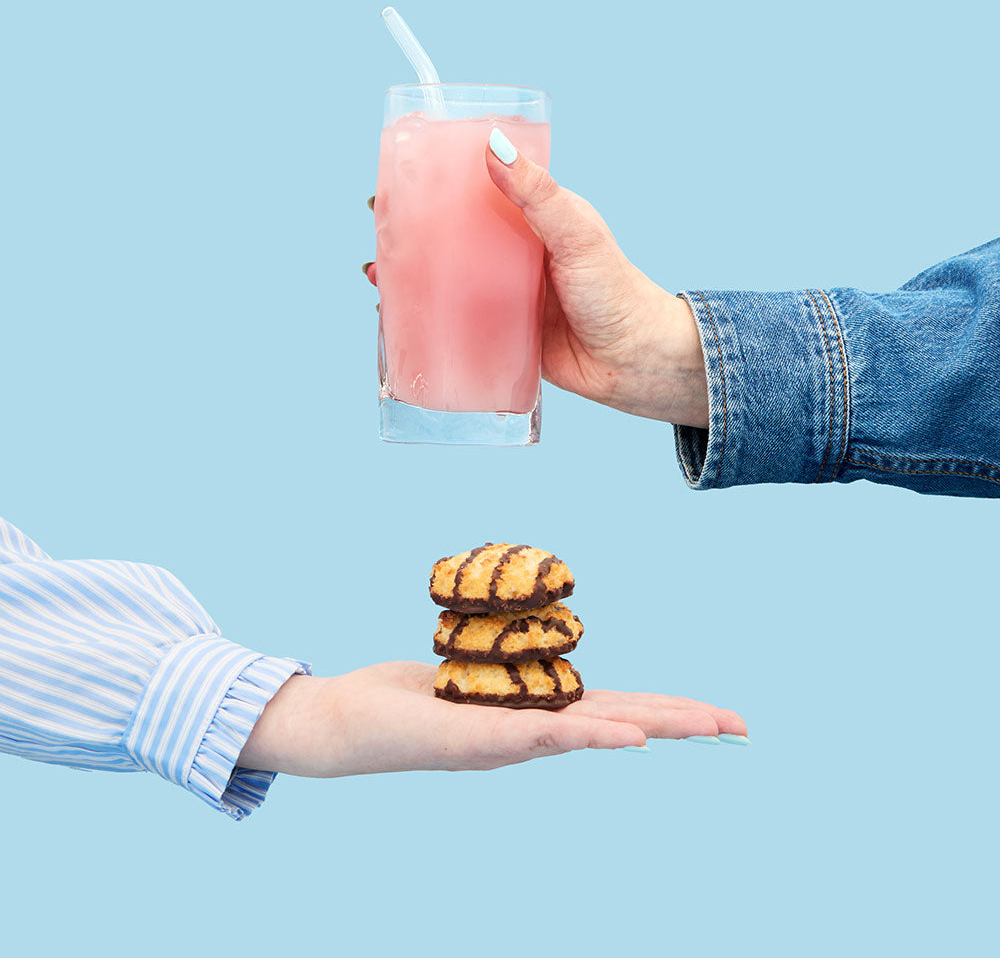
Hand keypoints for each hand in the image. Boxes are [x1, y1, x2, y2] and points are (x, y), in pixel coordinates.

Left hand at [237, 661, 747, 776]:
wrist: (340, 726)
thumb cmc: (404, 698)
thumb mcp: (466, 674)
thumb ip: (504, 668)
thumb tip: (530, 645)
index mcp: (532, 713)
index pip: (612, 709)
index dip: (664, 709)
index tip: (715, 711)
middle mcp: (528, 733)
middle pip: (618, 723)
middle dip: (680, 722)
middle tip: (741, 725)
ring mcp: (505, 743)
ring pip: (591, 732)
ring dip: (650, 728)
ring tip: (705, 727)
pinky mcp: (472, 742)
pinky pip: (537, 736)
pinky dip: (585, 737)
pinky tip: (624, 737)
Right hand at [363, 135, 708, 427]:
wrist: (635, 362)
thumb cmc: (616, 290)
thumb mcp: (576, 232)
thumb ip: (537, 193)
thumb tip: (493, 146)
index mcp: (530, 221)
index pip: (474, 192)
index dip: (434, 183)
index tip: (397, 178)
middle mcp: (514, 255)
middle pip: (452, 236)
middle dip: (411, 231)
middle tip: (377, 228)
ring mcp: (506, 296)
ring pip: (448, 280)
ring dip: (411, 276)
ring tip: (377, 274)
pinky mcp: (503, 335)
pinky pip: (458, 324)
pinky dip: (428, 320)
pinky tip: (399, 320)